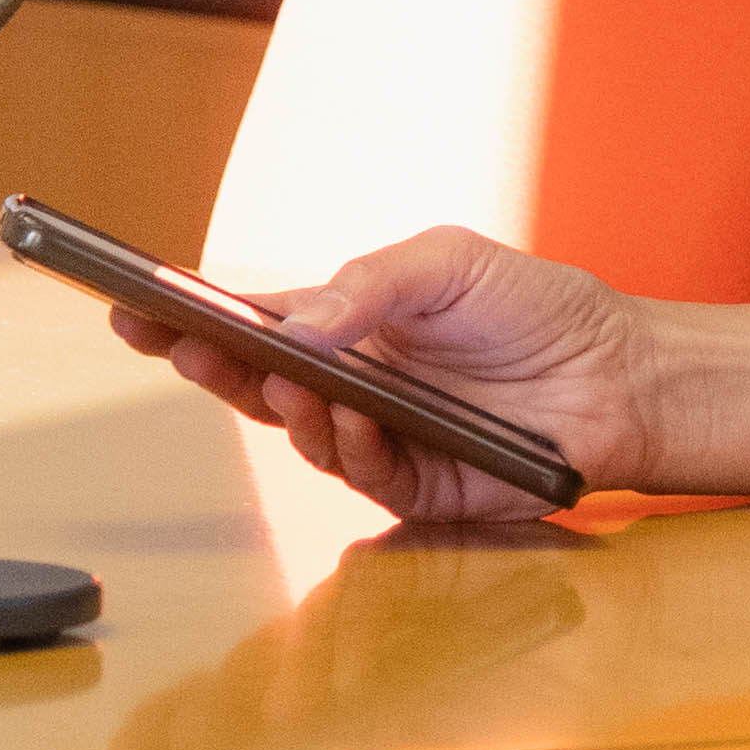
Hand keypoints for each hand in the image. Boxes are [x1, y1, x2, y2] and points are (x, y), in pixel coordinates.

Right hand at [104, 225, 644, 524]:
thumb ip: (369, 284)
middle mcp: (352, 385)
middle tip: (172, 343)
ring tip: (291, 379)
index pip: (253, 325)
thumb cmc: (537, 308)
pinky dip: (349, 445)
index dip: (189, 320)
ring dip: (285, 407)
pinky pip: (361, 474)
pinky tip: (357, 418)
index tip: (132, 304)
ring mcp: (379, 439)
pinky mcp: (416, 487)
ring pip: (299, 434)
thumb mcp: (448, 262)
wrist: (617, 375)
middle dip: (205, 364)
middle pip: (256, 383)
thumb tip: (298, 320)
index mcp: (349, 325)